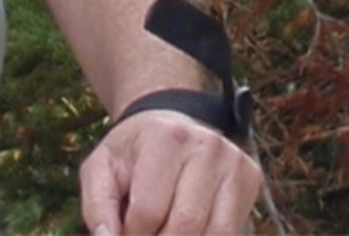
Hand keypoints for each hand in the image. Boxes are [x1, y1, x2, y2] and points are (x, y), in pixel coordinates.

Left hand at [79, 109, 261, 235]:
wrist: (168, 124)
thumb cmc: (133, 153)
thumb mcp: (101, 169)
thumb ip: (97, 207)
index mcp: (164, 136)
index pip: (149, 211)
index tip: (125, 234)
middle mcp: (205, 145)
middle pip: (185, 226)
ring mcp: (233, 161)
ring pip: (215, 235)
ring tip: (163, 232)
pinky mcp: (251, 178)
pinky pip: (232, 233)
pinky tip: (188, 233)